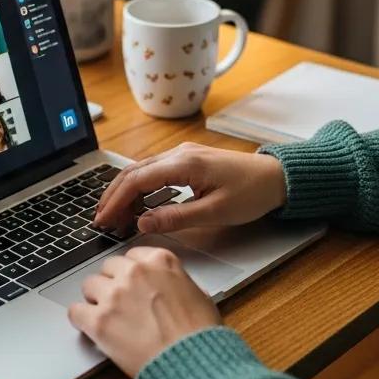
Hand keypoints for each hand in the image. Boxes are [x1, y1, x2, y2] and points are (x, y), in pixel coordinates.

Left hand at [68, 246, 219, 377]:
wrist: (192, 362)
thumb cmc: (200, 333)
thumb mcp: (198, 294)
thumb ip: (176, 282)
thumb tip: (170, 287)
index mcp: (160, 261)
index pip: (132, 255)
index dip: (131, 272)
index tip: (131, 282)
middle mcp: (135, 272)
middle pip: (108, 267)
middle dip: (113, 283)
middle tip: (119, 302)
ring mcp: (115, 295)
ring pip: (89, 285)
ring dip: (96, 299)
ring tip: (105, 315)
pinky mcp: (99, 321)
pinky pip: (75, 311)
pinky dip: (80, 319)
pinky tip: (89, 326)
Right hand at [93, 142, 286, 234]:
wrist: (277, 178)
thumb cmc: (252, 193)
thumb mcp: (215, 213)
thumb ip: (176, 218)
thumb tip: (143, 223)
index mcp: (184, 164)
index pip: (137, 180)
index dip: (116, 201)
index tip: (103, 220)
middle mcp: (179, 155)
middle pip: (134, 172)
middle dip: (114, 196)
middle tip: (102, 221)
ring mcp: (183, 156)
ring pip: (142, 171)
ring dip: (125, 192)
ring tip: (115, 218)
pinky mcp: (188, 162)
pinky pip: (155, 172)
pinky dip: (140, 189)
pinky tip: (137, 206)